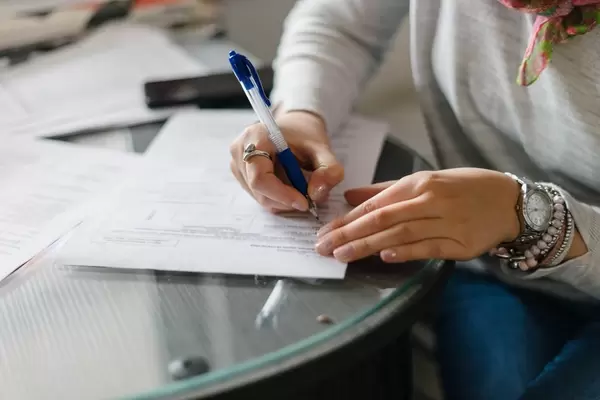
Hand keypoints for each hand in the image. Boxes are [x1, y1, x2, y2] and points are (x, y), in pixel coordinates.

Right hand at [229, 111, 343, 212]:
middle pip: (259, 190)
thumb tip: (315, 194)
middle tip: (309, 198)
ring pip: (260, 197)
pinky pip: (260, 197)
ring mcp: (237, 164)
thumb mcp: (323, 149)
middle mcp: (240, 151)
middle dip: (286, 199)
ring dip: (284, 200)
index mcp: (255, 137)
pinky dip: (278, 199)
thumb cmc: (305, 136)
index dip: (281, 194)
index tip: (304, 202)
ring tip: (302, 188)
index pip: (260, 177)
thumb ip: (328, 169)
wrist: (295, 128)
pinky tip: (290, 187)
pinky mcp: (241, 175)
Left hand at [315, 168, 520, 262]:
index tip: (324, 231)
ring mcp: (446, 221)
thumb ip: (385, 191)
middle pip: (382, 218)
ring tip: (343, 255)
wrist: (509, 200)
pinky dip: (405, 252)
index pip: (375, 204)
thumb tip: (349, 196)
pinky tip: (384, 256)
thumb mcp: (424, 181)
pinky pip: (428, 247)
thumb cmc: (462, 189)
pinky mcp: (461, 243)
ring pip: (400, 234)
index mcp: (418, 183)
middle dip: (349, 233)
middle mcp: (429, 200)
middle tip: (324, 246)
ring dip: (368, 245)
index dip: (347, 219)